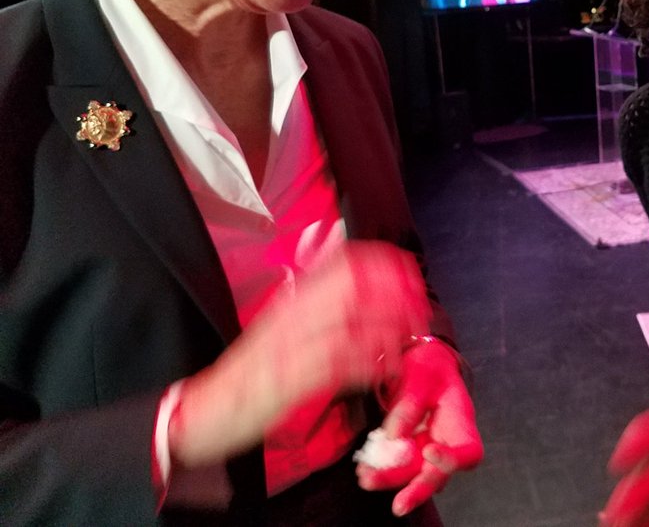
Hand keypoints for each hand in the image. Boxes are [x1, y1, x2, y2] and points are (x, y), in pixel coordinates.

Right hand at [169, 241, 432, 467]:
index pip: (343, 264)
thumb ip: (315, 304)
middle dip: (394, 293)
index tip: (408, 275)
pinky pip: (340, 364)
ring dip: (389, 327)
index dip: (382, 264)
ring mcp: (293, 344)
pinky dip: (371, 363)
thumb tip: (351, 284)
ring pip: (353, 322)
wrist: (206, 408)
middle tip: (419, 308)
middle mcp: (294, 314)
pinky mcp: (292, 378)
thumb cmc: (251, 372)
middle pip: (354, 286)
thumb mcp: (283, 326)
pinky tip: (389, 366)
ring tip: (411, 335)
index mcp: (293, 299)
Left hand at [357, 337, 482, 516]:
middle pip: (440, 474)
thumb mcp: (421, 376)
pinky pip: (398, 467)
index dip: (453, 460)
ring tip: (366, 478)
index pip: (469, 452)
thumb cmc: (428, 366)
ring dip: (392, 481)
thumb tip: (394, 436)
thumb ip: (410, 404)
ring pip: (415, 475)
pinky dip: (382, 471)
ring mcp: (429, 449)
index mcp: (461, 422)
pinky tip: (364, 470)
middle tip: (399, 505)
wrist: (420, 362)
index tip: (428, 451)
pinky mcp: (410, 451)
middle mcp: (448, 442)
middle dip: (418, 489)